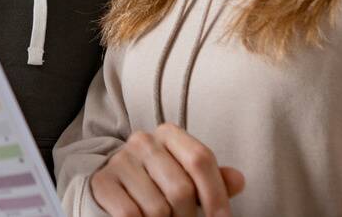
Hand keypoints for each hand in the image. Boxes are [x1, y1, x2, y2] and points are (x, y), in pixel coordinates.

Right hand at [89, 123, 244, 216]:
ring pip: (158, 208)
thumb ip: (214, 179)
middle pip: (181, 189)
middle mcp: (143, 141)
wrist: (116, 186)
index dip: (216, 194)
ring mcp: (120, 160)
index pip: (200, 159)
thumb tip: (238, 180)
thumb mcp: (188, 177)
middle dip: (189, 216)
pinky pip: (131, 214)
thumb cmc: (160, 182)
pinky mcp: (102, 182)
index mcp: (168, 133)